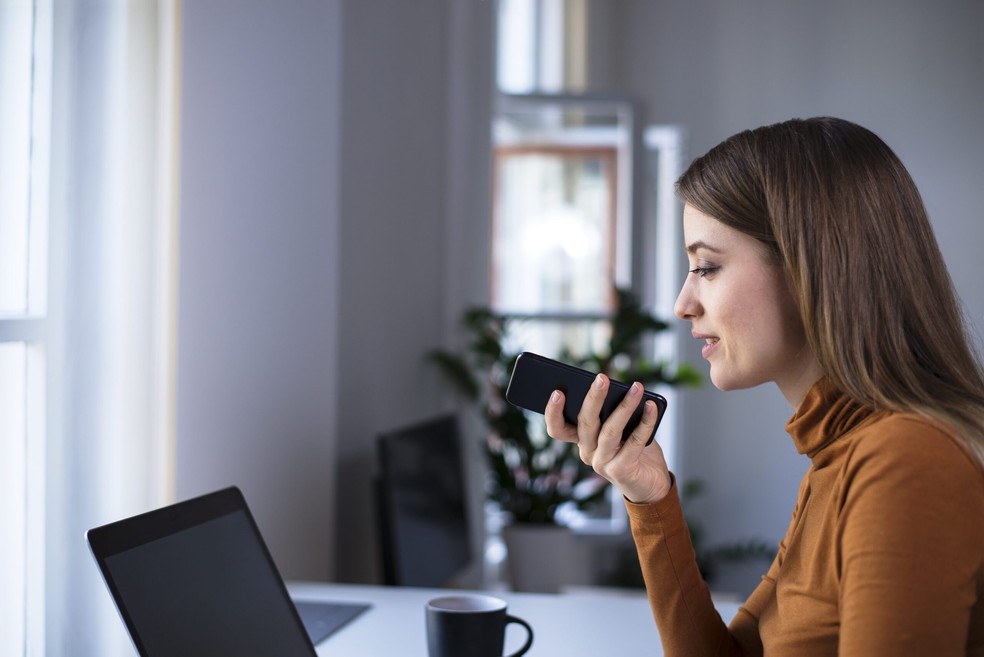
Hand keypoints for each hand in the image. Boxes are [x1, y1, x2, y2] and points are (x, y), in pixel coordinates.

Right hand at [544, 373, 671, 504]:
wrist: (650, 484)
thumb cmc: (634, 450)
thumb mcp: (619, 428)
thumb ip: (613, 412)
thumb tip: (619, 386)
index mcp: (581, 440)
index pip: (557, 429)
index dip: (553, 412)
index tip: (558, 392)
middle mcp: (587, 452)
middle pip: (585, 423)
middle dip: (593, 398)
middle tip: (602, 378)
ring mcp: (602, 463)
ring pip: (610, 430)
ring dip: (625, 406)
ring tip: (637, 388)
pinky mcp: (621, 470)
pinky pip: (634, 441)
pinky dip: (645, 422)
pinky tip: (651, 407)